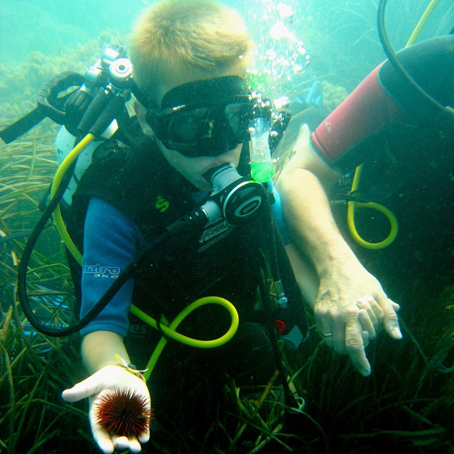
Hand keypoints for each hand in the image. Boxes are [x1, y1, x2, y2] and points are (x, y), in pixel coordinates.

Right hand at [62, 365, 150, 452]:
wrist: (121, 372)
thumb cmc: (104, 378)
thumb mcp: (93, 383)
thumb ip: (82, 390)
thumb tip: (65, 394)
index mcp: (100, 419)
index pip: (100, 434)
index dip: (103, 443)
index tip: (108, 450)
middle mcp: (113, 423)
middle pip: (116, 438)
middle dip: (120, 444)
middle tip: (123, 444)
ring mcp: (128, 419)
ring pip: (130, 436)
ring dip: (133, 443)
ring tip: (136, 448)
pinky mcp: (140, 413)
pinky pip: (142, 426)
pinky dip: (144, 433)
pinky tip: (145, 437)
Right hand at [314, 258, 401, 375]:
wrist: (337, 265)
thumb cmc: (361, 279)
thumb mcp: (380, 295)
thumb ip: (389, 317)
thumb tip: (396, 337)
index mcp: (353, 313)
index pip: (355, 345)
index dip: (360, 361)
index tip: (365, 371)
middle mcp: (336, 315)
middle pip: (342, 348)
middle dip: (353, 351)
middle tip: (362, 339)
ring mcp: (324, 313)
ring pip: (331, 343)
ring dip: (342, 344)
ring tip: (351, 331)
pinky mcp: (317, 311)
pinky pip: (324, 332)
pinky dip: (333, 335)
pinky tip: (342, 325)